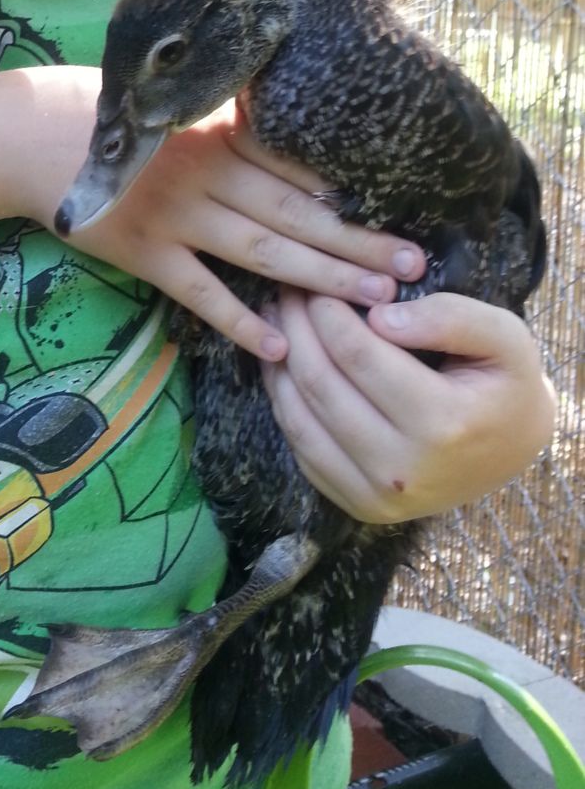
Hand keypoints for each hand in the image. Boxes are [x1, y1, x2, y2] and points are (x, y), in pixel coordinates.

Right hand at [19, 71, 424, 362]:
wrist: (34, 140)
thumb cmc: (109, 121)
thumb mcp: (172, 113)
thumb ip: (226, 131)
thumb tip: (283, 144)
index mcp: (217, 139)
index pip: (295, 171)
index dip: (345, 195)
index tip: (398, 211)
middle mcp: (206, 176)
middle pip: (296, 214)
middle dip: (358, 241)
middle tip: (413, 265)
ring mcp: (175, 218)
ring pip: (263, 253)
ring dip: (322, 279)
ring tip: (373, 302)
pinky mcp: (144, 254)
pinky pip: (201, 294)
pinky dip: (240, 321)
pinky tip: (279, 348)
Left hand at [261, 289, 555, 522]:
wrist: (510, 448)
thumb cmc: (504, 382)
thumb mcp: (504, 337)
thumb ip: (451, 318)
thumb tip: (380, 316)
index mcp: (443, 424)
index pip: (358, 355)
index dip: (327, 312)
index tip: (317, 283)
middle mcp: (404, 470)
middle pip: (321, 384)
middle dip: (296, 329)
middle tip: (287, 291)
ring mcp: (377, 496)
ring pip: (300, 418)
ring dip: (280, 363)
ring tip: (278, 320)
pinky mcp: (357, 506)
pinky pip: (301, 447)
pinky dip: (284, 400)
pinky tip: (285, 364)